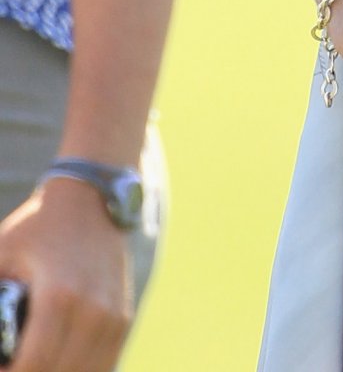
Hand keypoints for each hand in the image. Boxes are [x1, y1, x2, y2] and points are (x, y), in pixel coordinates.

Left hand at [0, 180, 130, 370]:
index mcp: (59, 297)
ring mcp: (113, 318)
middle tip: (13, 364)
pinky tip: (58, 362)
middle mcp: (93, 312)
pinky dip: (78, 371)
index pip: (32, 365)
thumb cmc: (38, 227)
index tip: (0, 369)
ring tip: (32, 360)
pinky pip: (101, 367)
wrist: (91, 197)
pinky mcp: (123, 319)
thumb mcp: (1, 254)